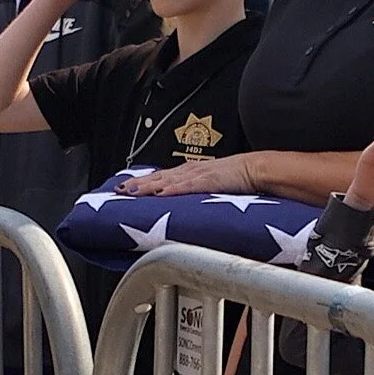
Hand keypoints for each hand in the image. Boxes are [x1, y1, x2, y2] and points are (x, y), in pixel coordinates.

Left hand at [120, 153, 257, 196]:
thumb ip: (196, 193)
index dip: (142, 182)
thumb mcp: (211, 186)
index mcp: (190, 172)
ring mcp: (197, 175)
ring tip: (131, 192)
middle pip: (158, 177)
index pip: (161, 177)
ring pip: (166, 180)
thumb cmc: (236, 178)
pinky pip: (186, 186)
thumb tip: (183, 205)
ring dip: (148, 186)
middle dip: (137, 183)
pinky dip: (171, 189)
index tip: (126, 187)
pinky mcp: (207, 180)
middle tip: (118, 190)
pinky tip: (159, 193)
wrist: (254, 169)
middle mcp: (189, 171)